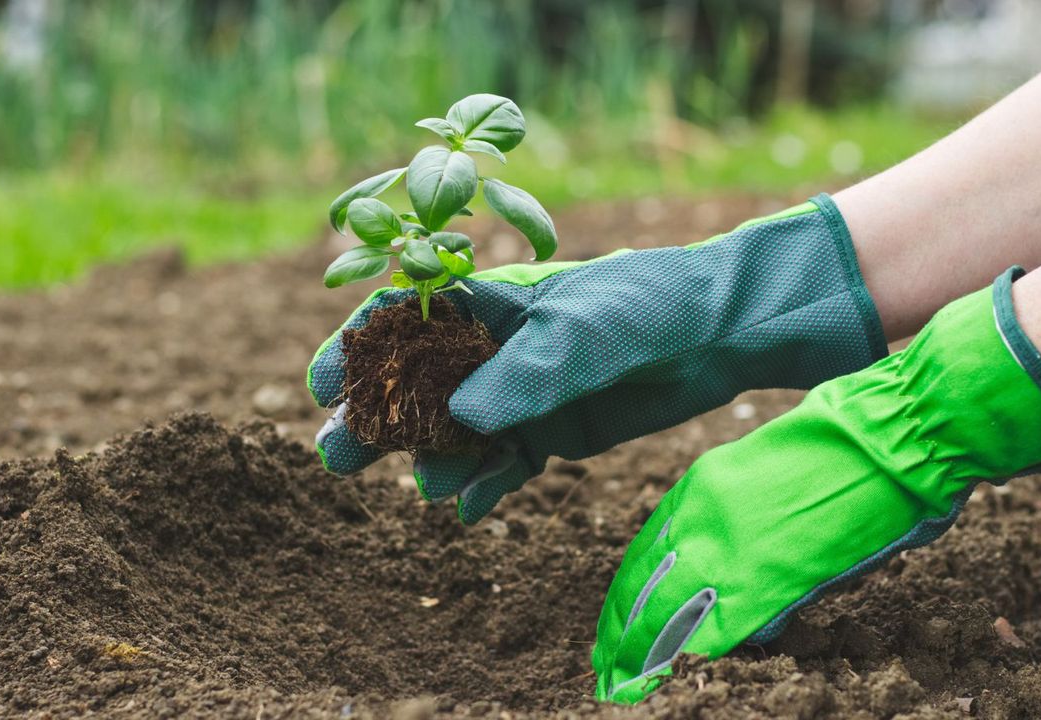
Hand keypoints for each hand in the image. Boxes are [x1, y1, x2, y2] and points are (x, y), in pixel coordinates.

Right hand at [308, 195, 887, 522]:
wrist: (719, 333)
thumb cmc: (649, 306)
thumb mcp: (587, 329)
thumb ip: (526, 372)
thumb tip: (462, 418)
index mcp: (488, 301)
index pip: (405, 320)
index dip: (358, 351)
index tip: (321, 387)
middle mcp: (493, 349)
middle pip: (415, 386)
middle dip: (377, 419)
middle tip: (337, 456)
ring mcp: (518, 393)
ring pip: (453, 434)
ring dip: (432, 460)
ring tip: (431, 486)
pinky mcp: (549, 432)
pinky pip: (501, 464)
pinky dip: (483, 486)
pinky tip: (471, 509)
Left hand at [592, 269, 1040, 702]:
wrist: (889, 433)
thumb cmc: (842, 445)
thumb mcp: (762, 471)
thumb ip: (733, 515)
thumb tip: (730, 563)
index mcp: (699, 488)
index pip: (644, 554)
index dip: (626, 597)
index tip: (614, 626)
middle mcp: (700, 518)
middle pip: (641, 589)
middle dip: (620, 635)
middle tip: (604, 669)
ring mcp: (730, 550)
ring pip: (663, 615)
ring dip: (643, 652)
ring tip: (625, 684)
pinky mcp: (768, 580)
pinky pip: (718, 629)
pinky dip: (698, 652)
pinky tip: (683, 671)